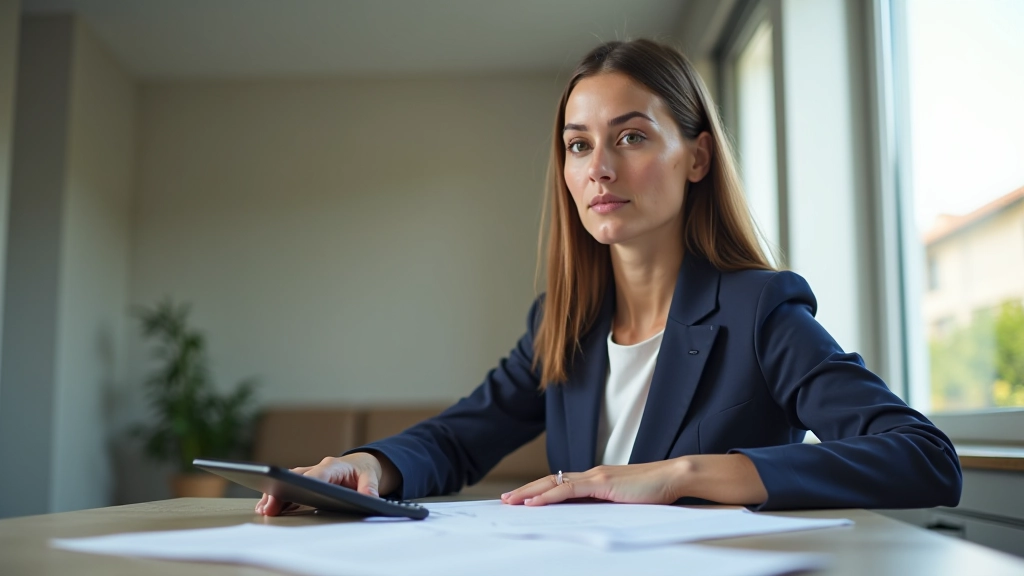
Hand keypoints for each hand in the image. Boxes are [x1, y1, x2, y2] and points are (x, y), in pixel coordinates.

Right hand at [255, 452, 389, 515]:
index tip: (291, 491)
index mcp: (334, 466)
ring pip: (290, 481)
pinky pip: (290, 487)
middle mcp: (319, 468)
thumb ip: (370, 487)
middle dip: (282, 489)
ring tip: (264, 509)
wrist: (363, 464)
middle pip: (296, 477)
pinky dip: (279, 497)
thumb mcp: (372, 477)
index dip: (305, 483)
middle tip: (269, 506)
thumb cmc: (365, 470)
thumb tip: (370, 498)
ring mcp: (312, 474)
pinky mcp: (308, 481)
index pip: (317, 474)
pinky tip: (268, 508)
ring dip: (276, 493)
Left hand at [500, 459, 689, 506]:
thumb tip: (593, 518)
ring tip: (511, 502)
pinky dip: (547, 496)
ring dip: (529, 493)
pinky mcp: (601, 482)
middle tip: (506, 500)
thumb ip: (607, 505)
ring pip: (553, 483)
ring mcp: (595, 476)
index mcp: (596, 478)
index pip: (560, 483)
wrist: (673, 476)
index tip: (522, 499)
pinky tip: (533, 503)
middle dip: (526, 491)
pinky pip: (567, 489)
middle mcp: (591, 474)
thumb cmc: (655, 491)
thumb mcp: (624, 501)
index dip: (539, 490)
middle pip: (550, 481)